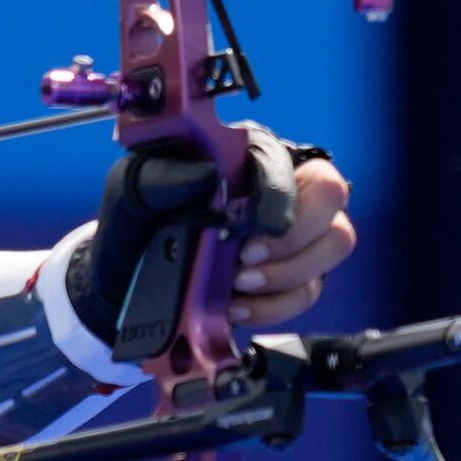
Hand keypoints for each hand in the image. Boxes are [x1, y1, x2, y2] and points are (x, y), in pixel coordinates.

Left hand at [62, 130, 361, 356]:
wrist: (126, 277)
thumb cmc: (138, 221)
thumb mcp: (137, 190)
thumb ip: (165, 177)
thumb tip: (202, 174)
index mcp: (248, 154)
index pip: (288, 162)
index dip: (278, 196)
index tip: (250, 229)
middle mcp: (283, 187)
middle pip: (331, 199)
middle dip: (293, 239)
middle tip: (245, 263)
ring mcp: (295, 233)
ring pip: (333, 245)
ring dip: (288, 274)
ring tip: (239, 285)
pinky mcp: (293, 275)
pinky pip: (308, 290)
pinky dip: (274, 306)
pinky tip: (236, 306)